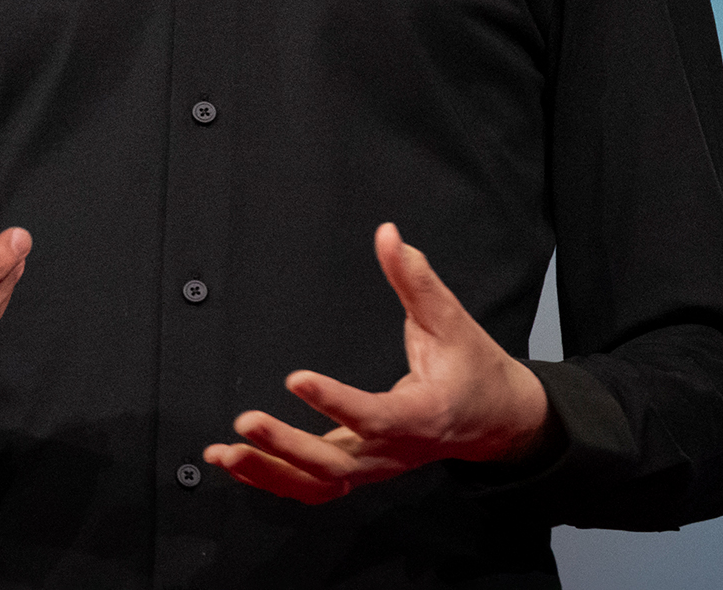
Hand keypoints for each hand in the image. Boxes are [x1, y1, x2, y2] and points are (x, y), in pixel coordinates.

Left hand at [204, 222, 551, 502]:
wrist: (494, 420)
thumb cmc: (474, 371)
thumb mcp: (453, 322)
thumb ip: (416, 280)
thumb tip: (388, 235)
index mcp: (424, 416)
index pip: (374, 417)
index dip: (335, 402)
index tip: (296, 379)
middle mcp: (395, 451)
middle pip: (335, 465)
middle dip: (286, 448)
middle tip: (245, 421)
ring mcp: (376, 467)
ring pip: (318, 485)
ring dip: (270, 471)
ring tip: (227, 451)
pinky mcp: (360, 470)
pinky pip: (313, 486)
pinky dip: (272, 478)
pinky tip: (236, 461)